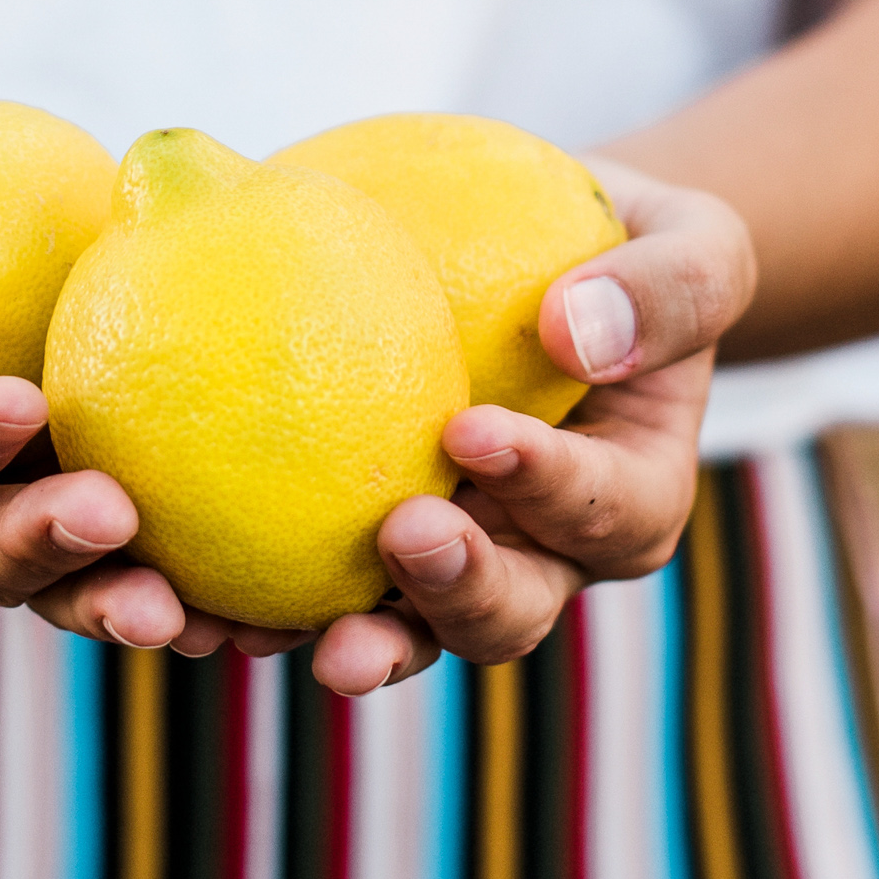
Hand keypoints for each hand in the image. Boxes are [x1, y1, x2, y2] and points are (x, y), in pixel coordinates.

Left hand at [305, 160, 750, 696]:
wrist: (545, 253)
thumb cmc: (630, 245)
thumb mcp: (694, 242)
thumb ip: (666, 288)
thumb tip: (577, 328)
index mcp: (631, 500)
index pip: (602, 512)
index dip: (548, 488)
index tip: (475, 431)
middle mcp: (540, 556)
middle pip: (508, 610)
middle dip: (457, 592)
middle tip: (402, 535)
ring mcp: (446, 560)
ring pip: (402, 629)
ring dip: (346, 636)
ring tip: (268, 629)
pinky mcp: (357, 544)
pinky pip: (305, 588)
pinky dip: (253, 600)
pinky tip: (184, 591)